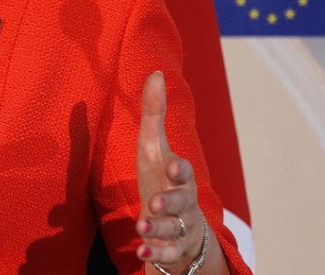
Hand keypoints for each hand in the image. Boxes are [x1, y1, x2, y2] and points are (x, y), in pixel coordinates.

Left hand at [135, 72, 205, 270]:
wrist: (176, 220)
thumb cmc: (161, 177)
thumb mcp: (154, 147)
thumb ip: (154, 114)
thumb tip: (156, 72)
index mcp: (178, 176)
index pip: (183, 171)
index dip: (179, 169)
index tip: (172, 165)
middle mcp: (183, 201)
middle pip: (182, 202)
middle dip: (170, 202)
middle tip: (154, 202)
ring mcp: (180, 226)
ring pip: (174, 229)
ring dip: (158, 228)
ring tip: (141, 226)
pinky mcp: (172, 247)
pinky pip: (167, 252)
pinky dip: (156, 252)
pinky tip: (141, 252)